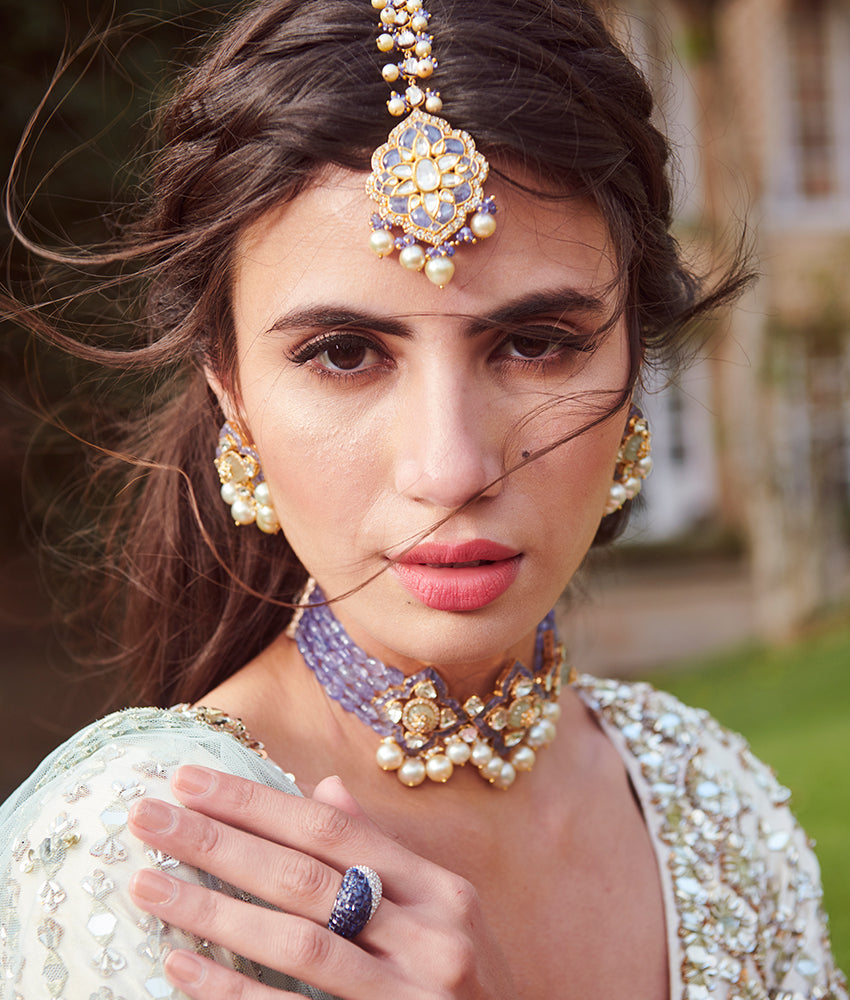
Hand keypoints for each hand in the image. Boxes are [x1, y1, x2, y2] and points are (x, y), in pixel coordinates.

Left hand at [127, 766, 514, 998]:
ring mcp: (410, 997)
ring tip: (146, 884)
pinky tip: (180, 966)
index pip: (334, 830)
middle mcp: (431, 937)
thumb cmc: (468, 985)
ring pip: (297, 943)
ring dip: (214, 910)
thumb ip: (382, 854)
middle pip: (307, 877)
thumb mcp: (444, 913)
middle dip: (220, 843)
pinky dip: (231, 991)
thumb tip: (324, 789)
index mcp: (441, 890)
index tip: (190, 781)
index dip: (257, 803)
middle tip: (149, 817)